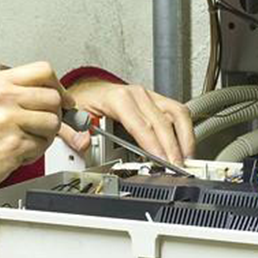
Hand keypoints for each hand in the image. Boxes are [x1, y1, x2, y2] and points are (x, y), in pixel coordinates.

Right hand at [0, 62, 72, 194]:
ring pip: (53, 122)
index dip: (58, 87)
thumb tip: (49, 93)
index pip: (43, 71)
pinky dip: (34, 153)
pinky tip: (16, 152)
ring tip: (25, 140)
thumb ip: (13, 91)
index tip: (63, 99)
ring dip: (45, 136)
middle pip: (53, 98)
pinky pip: (43, 145)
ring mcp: (9, 120)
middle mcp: (2, 96)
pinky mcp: (14, 144)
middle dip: (53, 115)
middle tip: (42, 126)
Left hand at [59, 81, 193, 165]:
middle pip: (163, 121)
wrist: (88, 90)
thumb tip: (83, 143)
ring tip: (185, 159)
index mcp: (118, 98)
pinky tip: (184, 147)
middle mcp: (137, 95)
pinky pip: (178, 113)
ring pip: (177, 114)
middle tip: (176, 167)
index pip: (141, 123)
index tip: (162, 159)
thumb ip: (74, 133)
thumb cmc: (84, 102)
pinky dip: (185, 131)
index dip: (153, 143)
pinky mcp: (157, 102)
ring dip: (184, 137)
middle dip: (172, 146)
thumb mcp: (72, 117)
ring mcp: (150, 97)